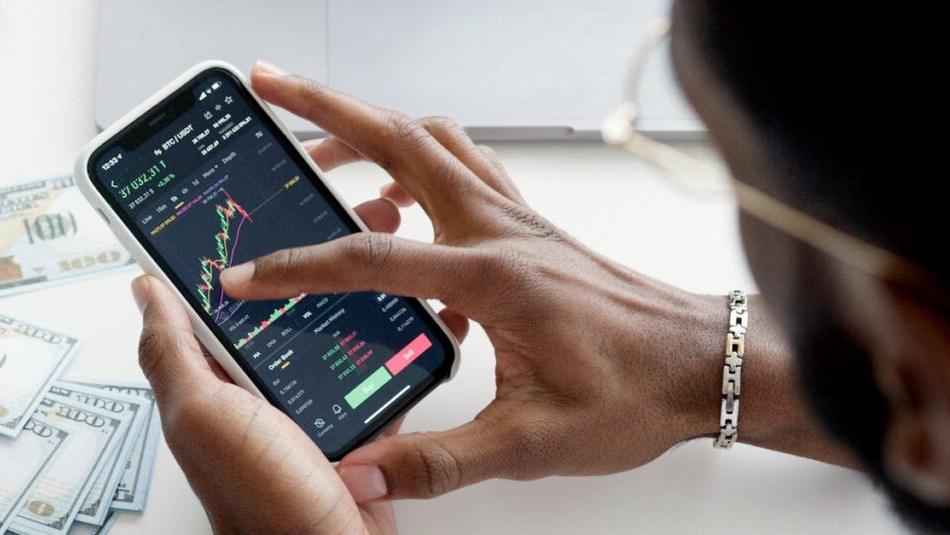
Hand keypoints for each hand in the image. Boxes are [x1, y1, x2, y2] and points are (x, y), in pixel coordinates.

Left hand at [131, 142, 470, 532]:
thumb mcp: (203, 417)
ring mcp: (306, 398)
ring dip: (358, 278)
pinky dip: (388, 331)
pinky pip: (367, 360)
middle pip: (282, 295)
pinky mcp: (351, 416)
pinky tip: (408, 304)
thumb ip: (173, 352)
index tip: (254, 193)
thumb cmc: (264, 502)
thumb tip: (144, 288)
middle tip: (344, 202)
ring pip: (330, 319)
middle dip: (313, 243)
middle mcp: (257, 383)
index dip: (230, 239)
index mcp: (215, 374)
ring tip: (387, 236)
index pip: (214, 290)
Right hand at [219, 61, 726, 502]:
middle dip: (326, 108)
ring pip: (433, 144)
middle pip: (401, 141)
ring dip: (372, 129)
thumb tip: (363, 476)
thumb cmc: (635, 391)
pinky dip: (418, 167)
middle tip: (271, 86)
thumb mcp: (531, 443)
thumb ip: (438, 461)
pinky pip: (464, 172)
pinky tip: (398, 210)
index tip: (247, 275)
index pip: (372, 257)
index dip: (299, 266)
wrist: (701, 363)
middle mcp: (501, 230)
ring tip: (318, 147)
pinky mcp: (529, 229)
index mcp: (493, 276)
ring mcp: (517, 221)